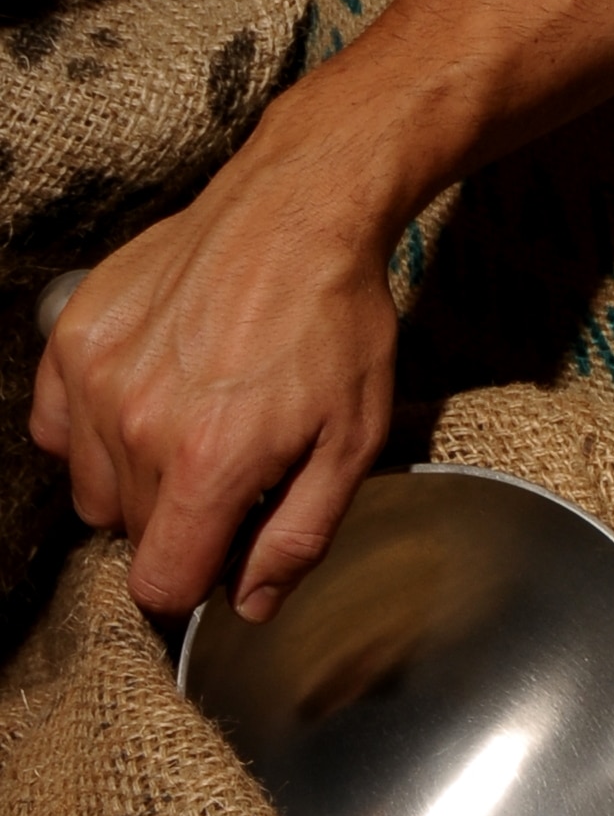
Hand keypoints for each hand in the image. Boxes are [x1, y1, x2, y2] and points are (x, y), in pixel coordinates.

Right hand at [29, 127, 398, 621]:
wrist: (298, 212)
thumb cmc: (336, 318)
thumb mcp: (354, 439)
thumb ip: (299, 536)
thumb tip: (251, 604)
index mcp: (207, 464)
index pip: (159, 583)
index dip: (196, 582)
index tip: (222, 552)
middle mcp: (137, 426)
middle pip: (132, 534)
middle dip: (181, 521)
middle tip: (231, 467)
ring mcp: (97, 379)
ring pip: (93, 487)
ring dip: (136, 478)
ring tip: (193, 426)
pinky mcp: (74, 338)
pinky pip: (57, 427)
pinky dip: (93, 428)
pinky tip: (147, 398)